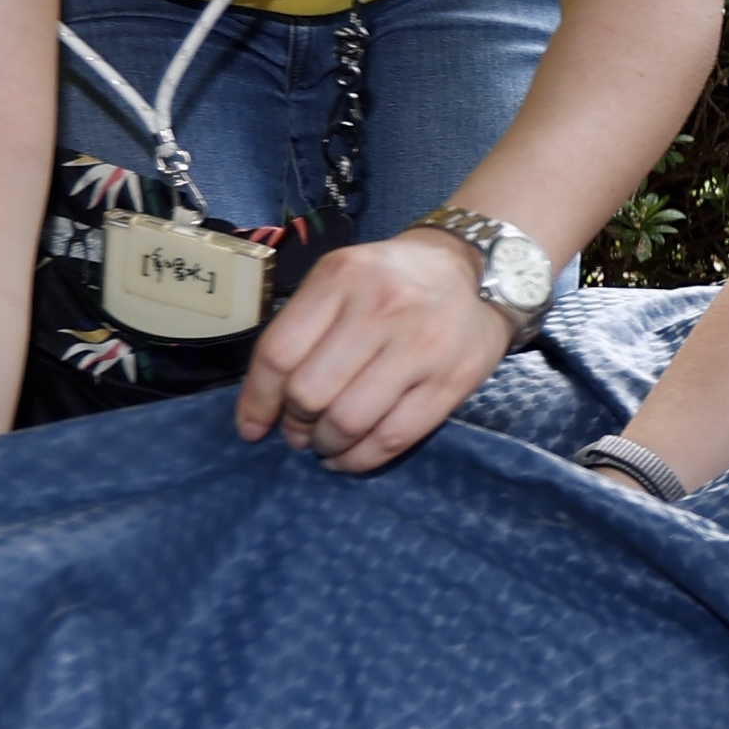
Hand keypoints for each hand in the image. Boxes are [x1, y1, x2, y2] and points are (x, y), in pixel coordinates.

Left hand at [233, 232, 515, 468]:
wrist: (474, 269)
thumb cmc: (392, 281)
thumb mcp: (341, 279)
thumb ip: (302, 328)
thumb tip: (263, 405)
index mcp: (341, 278)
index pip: (279, 353)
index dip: (258, 401)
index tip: (253, 427)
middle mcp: (380, 309)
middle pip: (310, 392)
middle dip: (296, 425)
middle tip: (299, 432)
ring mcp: (420, 346)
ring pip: (349, 420)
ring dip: (327, 445)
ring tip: (326, 444)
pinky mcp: (452, 380)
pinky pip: (394, 437)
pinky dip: (362, 459)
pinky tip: (350, 457)